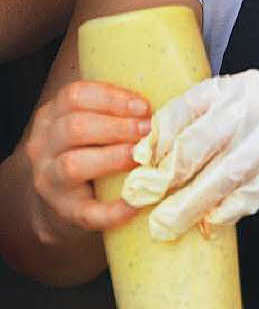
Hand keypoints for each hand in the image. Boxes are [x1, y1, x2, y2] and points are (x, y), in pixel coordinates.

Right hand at [23, 82, 151, 242]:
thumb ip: (117, 111)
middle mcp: (43, 146)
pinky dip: (115, 210)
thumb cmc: (89, 148)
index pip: (75, 95)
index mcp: (52, 115)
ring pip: (72, 165)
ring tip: (142, 156)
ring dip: (113, 158)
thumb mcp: (90, 122)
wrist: (65, 198)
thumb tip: (165, 105)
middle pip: (74, 127)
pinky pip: (87, 213)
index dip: (112, 98)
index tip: (143, 107)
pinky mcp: (65, 212)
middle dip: (117, 127)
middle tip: (149, 129)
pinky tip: (138, 202)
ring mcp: (49, 180)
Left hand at [121, 70, 258, 241]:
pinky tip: (207, 226)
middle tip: (140, 196)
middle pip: (200, 143)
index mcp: (236, 88)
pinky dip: (225, 212)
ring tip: (164, 224)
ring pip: (222, 176)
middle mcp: (253, 109)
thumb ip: (200, 121)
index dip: (159, 135)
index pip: (187, 107)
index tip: (138, 159)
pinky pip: (248, 195)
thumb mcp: (237, 105)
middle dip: (165, 175)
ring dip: (189, 204)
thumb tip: (148, 154)